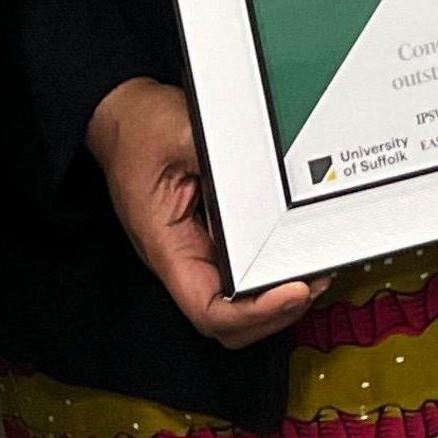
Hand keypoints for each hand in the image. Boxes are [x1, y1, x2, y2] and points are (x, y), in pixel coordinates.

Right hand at [88, 76, 328, 347]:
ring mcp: (200, 250)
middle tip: (313, 283)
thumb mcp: (182, 132)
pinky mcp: (214, 237)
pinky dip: (275, 274)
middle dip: (275, 313)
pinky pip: (246, 273)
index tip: (291, 291)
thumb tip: (264, 177)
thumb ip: (224, 157)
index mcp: (167, 246)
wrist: (122, 116)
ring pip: (240, 304)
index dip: (252, 314)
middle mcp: (184, 257)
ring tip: (314, 274)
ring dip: (279, 300)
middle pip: (230, 321)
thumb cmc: (138, 131)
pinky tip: (296, 256)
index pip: (208, 308)